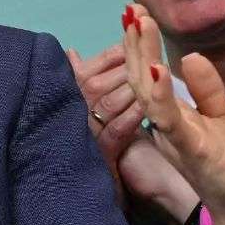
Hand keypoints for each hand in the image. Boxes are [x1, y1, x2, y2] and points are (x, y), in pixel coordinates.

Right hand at [66, 44, 144, 197]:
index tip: (138, 44)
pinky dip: (133, 117)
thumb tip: (71, 51)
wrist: (112, 180)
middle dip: (127, 68)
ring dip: (132, 90)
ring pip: (109, 102)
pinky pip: (118, 129)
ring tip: (154, 81)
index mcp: (72, 91)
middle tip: (151, 61)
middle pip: (99, 81)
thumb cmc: (100, 134)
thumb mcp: (90, 100)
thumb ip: (83, 74)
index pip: (94, 65)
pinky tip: (149, 109)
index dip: (117, 52)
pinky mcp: (103, 152)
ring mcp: (87, 130)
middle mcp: (74, 108)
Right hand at [123, 8, 224, 224]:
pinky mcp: (192, 150)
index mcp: (174, 118)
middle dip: (135, 43)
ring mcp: (177, 138)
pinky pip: (169, 120)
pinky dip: (160, 93)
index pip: (148, 76)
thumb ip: (207, 90)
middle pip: (141, 78)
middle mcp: (167, 126)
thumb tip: (188, 56)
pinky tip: (156, 67)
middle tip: (130, 10)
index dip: (141, 45)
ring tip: (138, 24)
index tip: (136, 14)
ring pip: (149, 93)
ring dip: (142, 56)